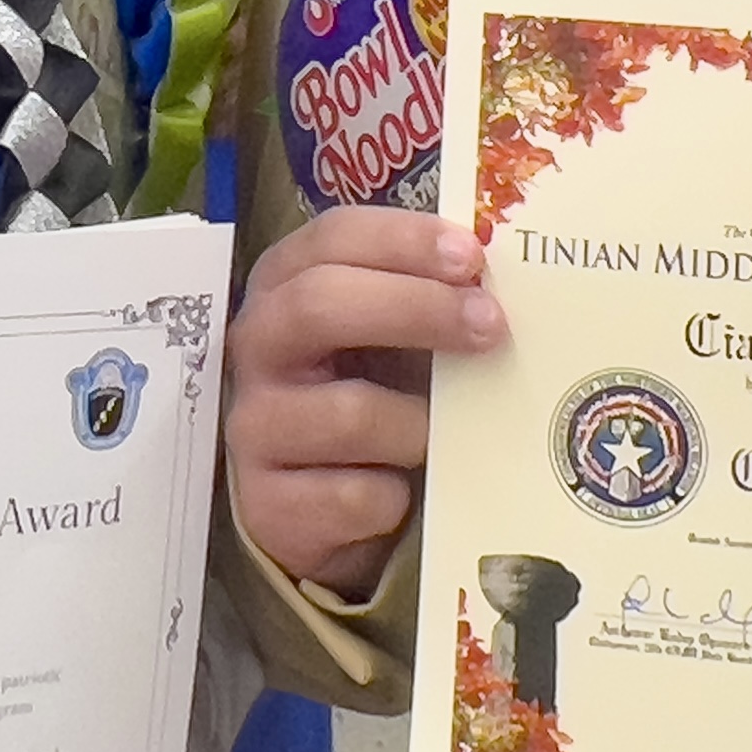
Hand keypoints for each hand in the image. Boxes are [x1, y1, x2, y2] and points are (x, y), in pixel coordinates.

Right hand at [227, 208, 502, 596]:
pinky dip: (395, 497)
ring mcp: (253, 426)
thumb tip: (498, 287)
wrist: (322, 512)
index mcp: (284, 285)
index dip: (403, 240)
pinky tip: (402, 495)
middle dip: (416, 308)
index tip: (472, 258)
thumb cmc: (372, 398)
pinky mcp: (265, 505)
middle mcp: (257, 346)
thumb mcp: (390, 339)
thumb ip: (428, 300)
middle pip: (320, 303)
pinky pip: (355, 496)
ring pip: (350, 413)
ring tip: (447, 438)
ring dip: (419, 426)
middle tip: (491, 325)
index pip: (332, 239)